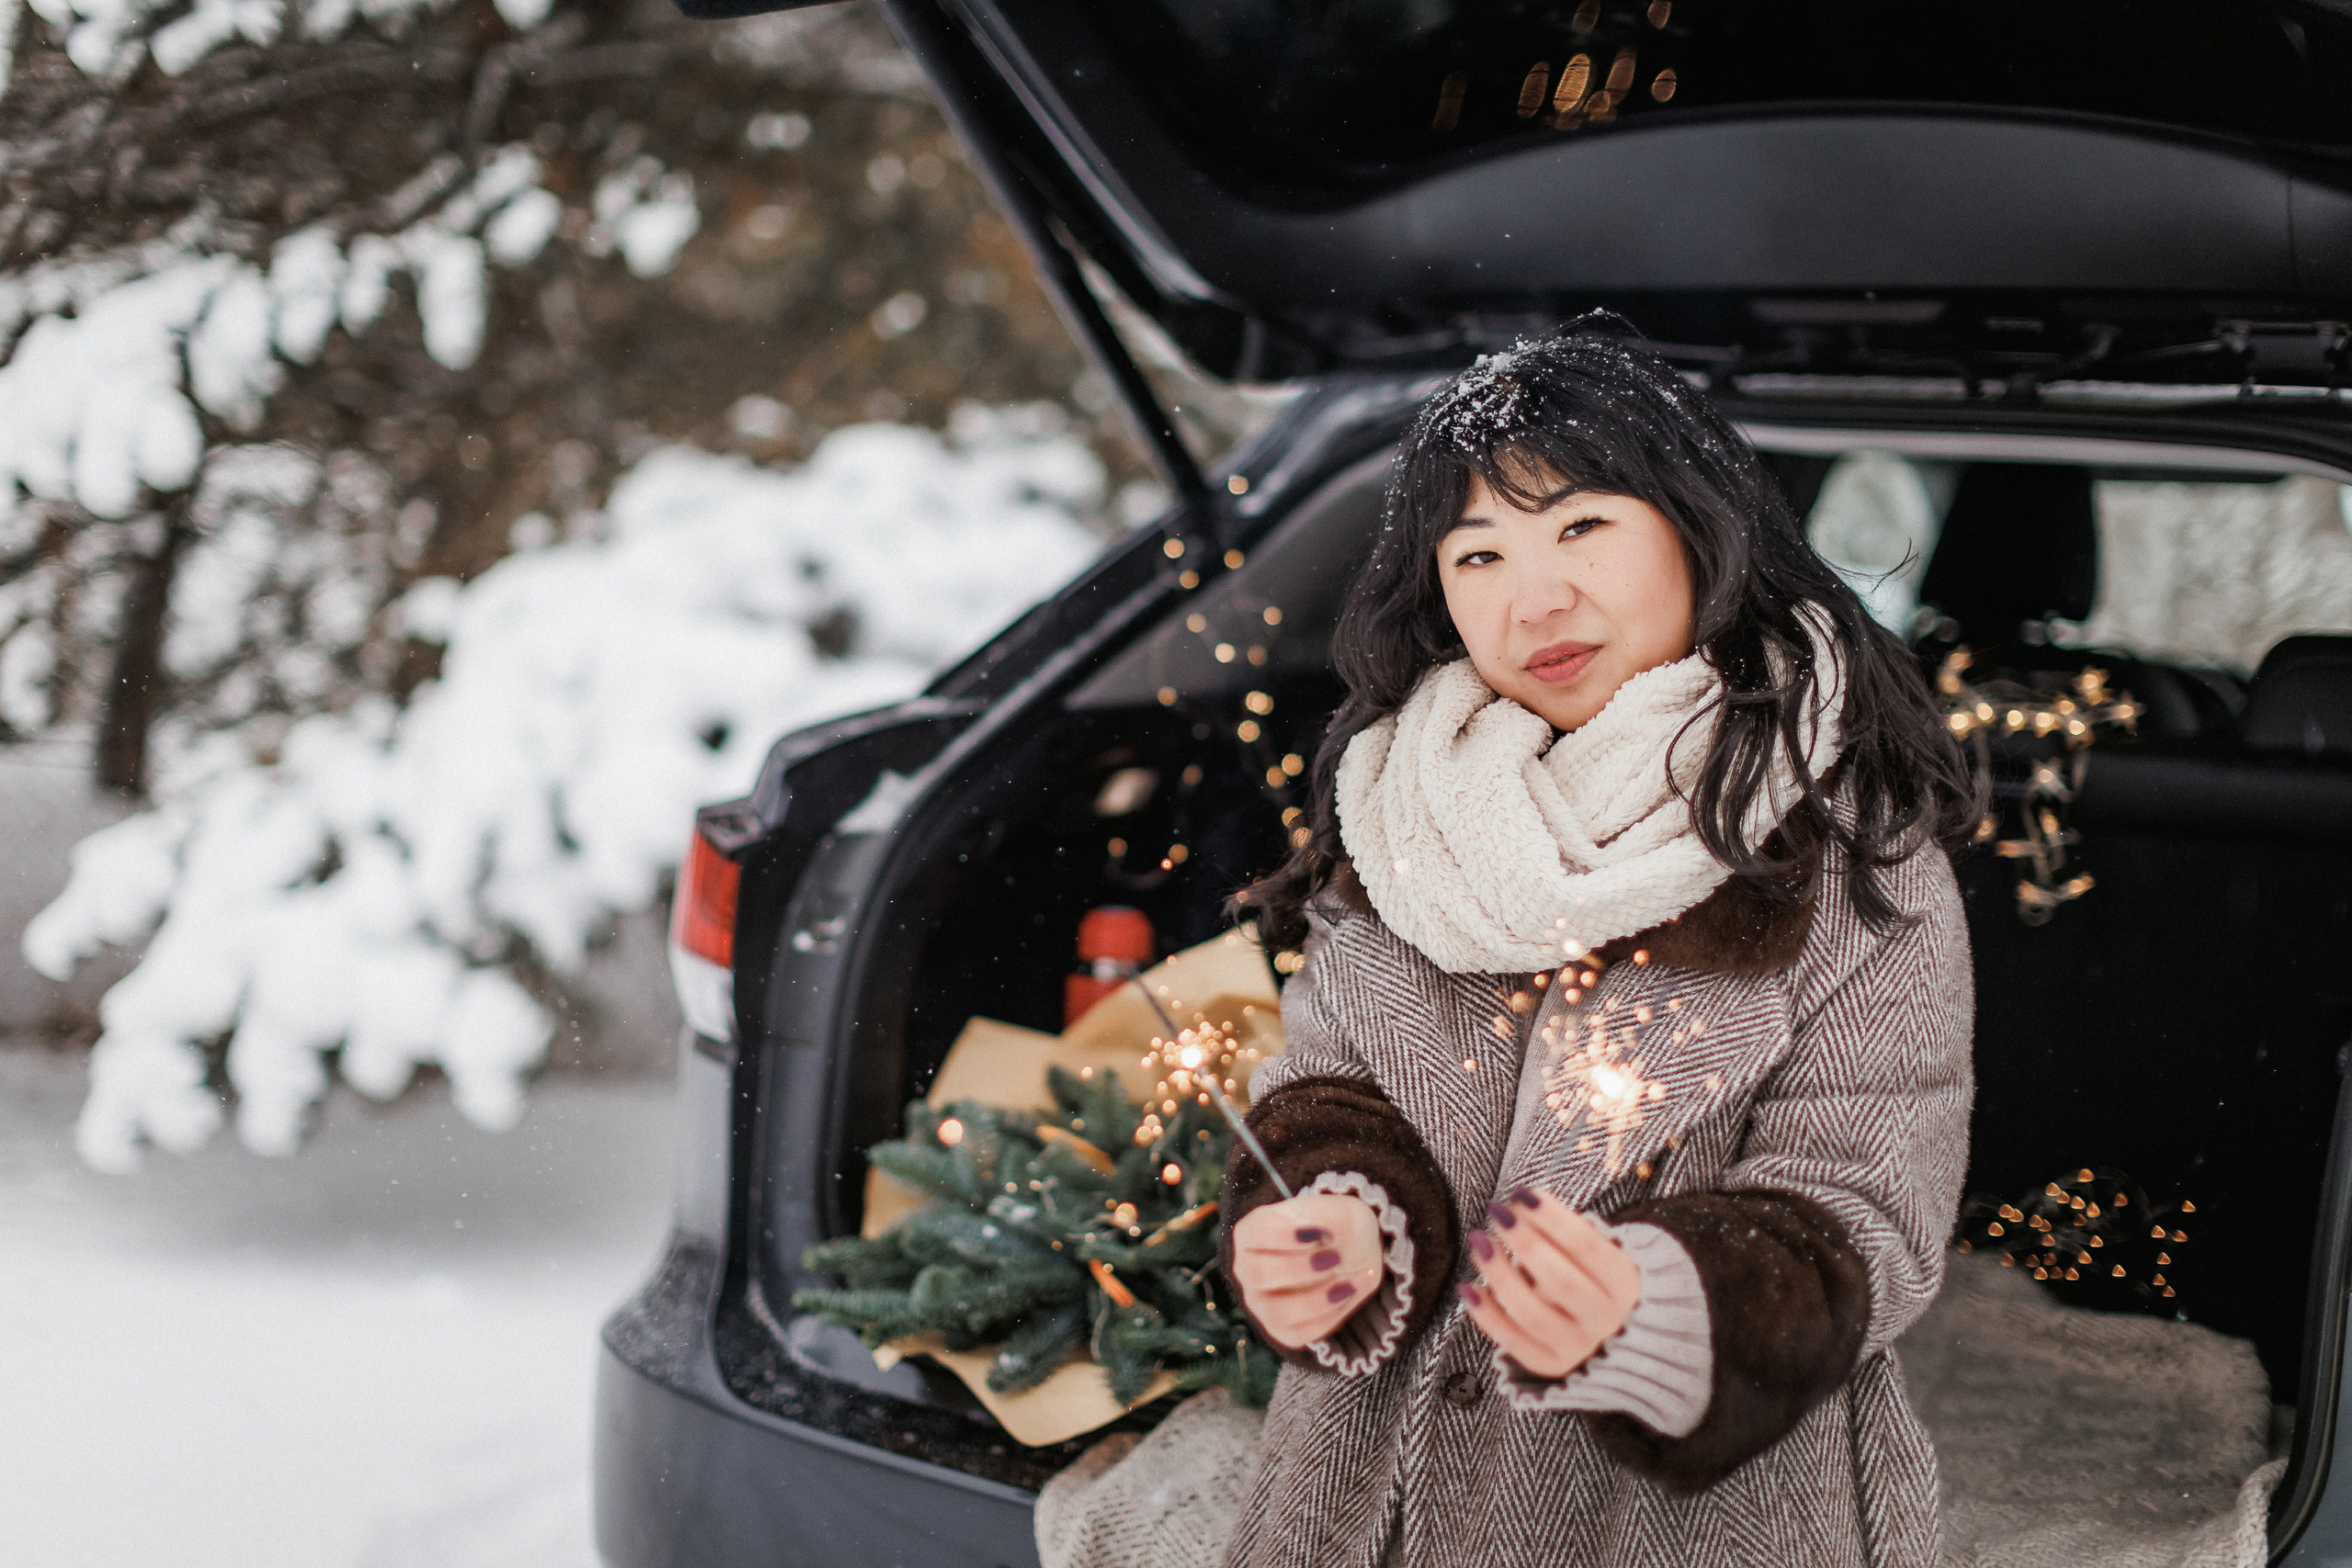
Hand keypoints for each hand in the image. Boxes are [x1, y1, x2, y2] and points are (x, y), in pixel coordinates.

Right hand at [1230, 1193, 1384, 1349]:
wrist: (1350, 1252)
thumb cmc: (1334, 1226)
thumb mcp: (1337, 1210)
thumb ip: (1327, 1219)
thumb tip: (1322, 1239)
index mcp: (1251, 1232)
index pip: (1256, 1233)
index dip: (1286, 1236)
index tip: (1320, 1233)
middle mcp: (1247, 1270)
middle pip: (1258, 1275)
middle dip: (1301, 1269)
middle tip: (1336, 1258)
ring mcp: (1261, 1303)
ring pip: (1276, 1313)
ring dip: (1317, 1300)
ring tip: (1348, 1284)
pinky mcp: (1281, 1329)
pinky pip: (1299, 1334)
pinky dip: (1329, 1317)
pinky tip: (1349, 1295)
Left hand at [1460, 1187, 1640, 1378]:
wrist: (1613, 1335)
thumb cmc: (1592, 1277)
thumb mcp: (1597, 1252)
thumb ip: (1566, 1232)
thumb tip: (1523, 1204)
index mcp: (1624, 1284)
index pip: (1589, 1249)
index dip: (1553, 1219)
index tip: (1522, 1195)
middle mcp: (1605, 1319)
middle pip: (1561, 1281)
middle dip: (1525, 1243)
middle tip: (1497, 1212)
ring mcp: (1578, 1347)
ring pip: (1532, 1313)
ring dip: (1500, 1274)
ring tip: (1479, 1242)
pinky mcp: (1549, 1364)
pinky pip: (1512, 1342)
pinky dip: (1487, 1314)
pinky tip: (1468, 1287)